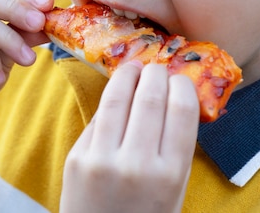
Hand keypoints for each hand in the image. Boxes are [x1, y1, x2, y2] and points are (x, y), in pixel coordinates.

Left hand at [60, 62, 198, 212]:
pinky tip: (116, 95)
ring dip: (127, 75)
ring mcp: (101, 159)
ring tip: (133, 68)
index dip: (182, 85)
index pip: (181, 110)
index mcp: (170, 174)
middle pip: (149, 96)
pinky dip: (110, 103)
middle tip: (157, 69)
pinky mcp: (76, 158)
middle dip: (155, 74)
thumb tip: (175, 99)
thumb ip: (175, 149)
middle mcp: (136, 163)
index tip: (180, 79)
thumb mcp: (174, 190)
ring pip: (116, 98)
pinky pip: (97, 119)